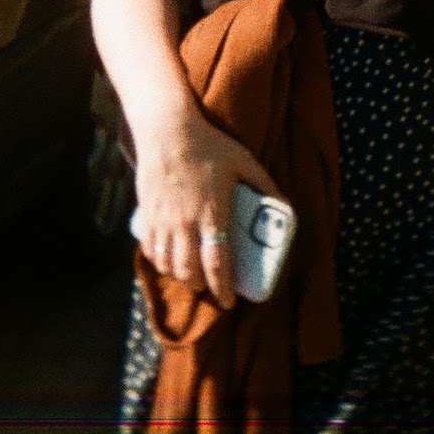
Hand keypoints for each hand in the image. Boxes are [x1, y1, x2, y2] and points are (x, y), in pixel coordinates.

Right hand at [131, 104, 278, 309]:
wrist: (168, 131)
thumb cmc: (209, 145)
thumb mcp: (244, 161)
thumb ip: (265, 183)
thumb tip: (285, 205)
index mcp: (212, 212)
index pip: (217, 262)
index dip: (223, 288)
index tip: (229, 302)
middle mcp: (186, 222)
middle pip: (190, 271)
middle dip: (202, 286)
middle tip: (211, 286)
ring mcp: (164, 221)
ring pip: (169, 265)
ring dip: (181, 277)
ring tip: (192, 276)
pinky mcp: (147, 217)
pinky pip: (150, 251)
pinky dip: (159, 264)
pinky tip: (168, 262)